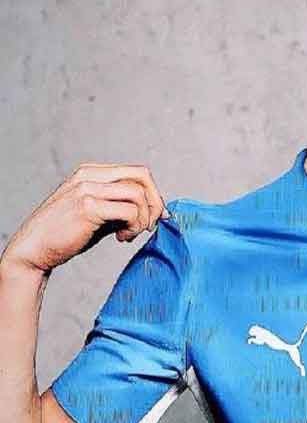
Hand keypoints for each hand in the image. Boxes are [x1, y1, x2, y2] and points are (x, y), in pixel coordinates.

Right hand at [0, 163, 169, 275]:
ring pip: (138, 194)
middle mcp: (89, 175)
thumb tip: (156, 210)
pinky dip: (133, 227)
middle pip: (142, 176)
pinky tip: (121, 238)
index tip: (155, 216)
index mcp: (91, 172)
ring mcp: (87, 188)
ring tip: (130, 235)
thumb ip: (121, 205)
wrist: (34, 250)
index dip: (153, 194)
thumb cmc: (67, 234)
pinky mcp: (87, 207)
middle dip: (155, 203)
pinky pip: (129, 211)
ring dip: (143, 218)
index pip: (137, 172)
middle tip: (151, 225)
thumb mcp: (98, 212)